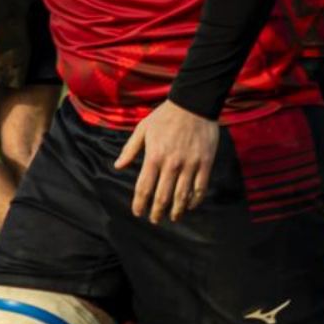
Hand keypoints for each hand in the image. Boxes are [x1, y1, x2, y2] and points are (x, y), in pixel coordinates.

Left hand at [115, 101, 219, 222]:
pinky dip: (195, 199)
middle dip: (157, 212)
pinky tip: (190, 205)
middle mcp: (171, 164)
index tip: (138, 213)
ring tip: (173, 218)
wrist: (194, 103)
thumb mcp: (143, 128)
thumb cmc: (165, 115)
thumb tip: (118, 166)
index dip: (140, 204)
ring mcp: (190, 165)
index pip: (144, 187)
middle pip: (163, 196)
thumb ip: (130, 149)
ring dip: (176, 211)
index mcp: (154, 156)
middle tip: (155, 220)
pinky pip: (200, 187)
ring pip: (182, 196)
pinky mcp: (205, 163)